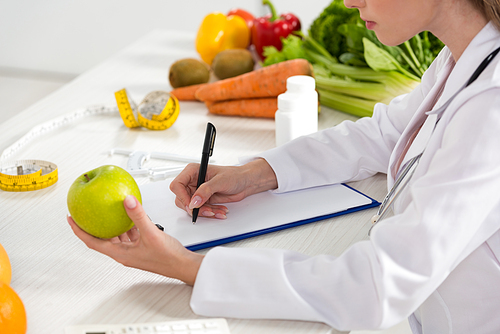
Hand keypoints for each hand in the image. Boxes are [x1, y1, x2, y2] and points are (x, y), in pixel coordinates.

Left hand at [67, 195, 203, 284]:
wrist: (182, 265)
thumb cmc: (167, 258)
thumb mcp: (150, 233)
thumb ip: (138, 216)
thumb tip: (127, 201)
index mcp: (121, 254)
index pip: (93, 242)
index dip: (79, 231)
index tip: (71, 219)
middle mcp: (125, 253)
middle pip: (103, 238)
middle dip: (93, 226)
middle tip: (86, 213)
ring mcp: (133, 250)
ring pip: (117, 236)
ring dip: (111, 224)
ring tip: (107, 211)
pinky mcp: (143, 246)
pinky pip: (129, 234)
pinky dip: (127, 224)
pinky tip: (130, 215)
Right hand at [170, 158, 277, 218]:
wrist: (246, 182)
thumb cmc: (235, 175)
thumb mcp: (220, 181)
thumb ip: (205, 191)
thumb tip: (194, 201)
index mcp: (193, 171)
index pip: (177, 185)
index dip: (182, 197)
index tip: (192, 205)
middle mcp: (193, 181)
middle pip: (182, 199)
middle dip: (194, 207)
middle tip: (207, 210)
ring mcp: (198, 192)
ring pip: (191, 207)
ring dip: (204, 212)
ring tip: (217, 211)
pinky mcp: (204, 200)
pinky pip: (201, 210)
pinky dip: (210, 213)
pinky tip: (219, 211)